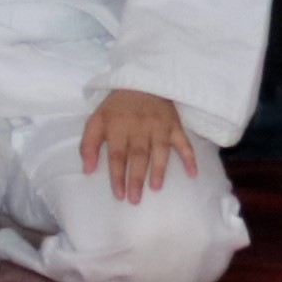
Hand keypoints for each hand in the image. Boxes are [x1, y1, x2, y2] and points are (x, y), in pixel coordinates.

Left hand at [78, 86, 194, 202]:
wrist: (142, 81)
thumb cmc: (117, 108)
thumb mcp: (96, 120)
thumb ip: (89, 144)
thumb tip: (87, 170)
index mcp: (118, 127)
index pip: (117, 155)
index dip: (117, 175)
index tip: (119, 195)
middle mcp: (139, 127)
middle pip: (138, 155)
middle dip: (136, 178)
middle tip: (135, 199)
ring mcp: (159, 126)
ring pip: (160, 150)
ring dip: (159, 169)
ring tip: (156, 187)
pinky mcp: (174, 125)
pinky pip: (184, 142)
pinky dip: (190, 157)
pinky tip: (193, 173)